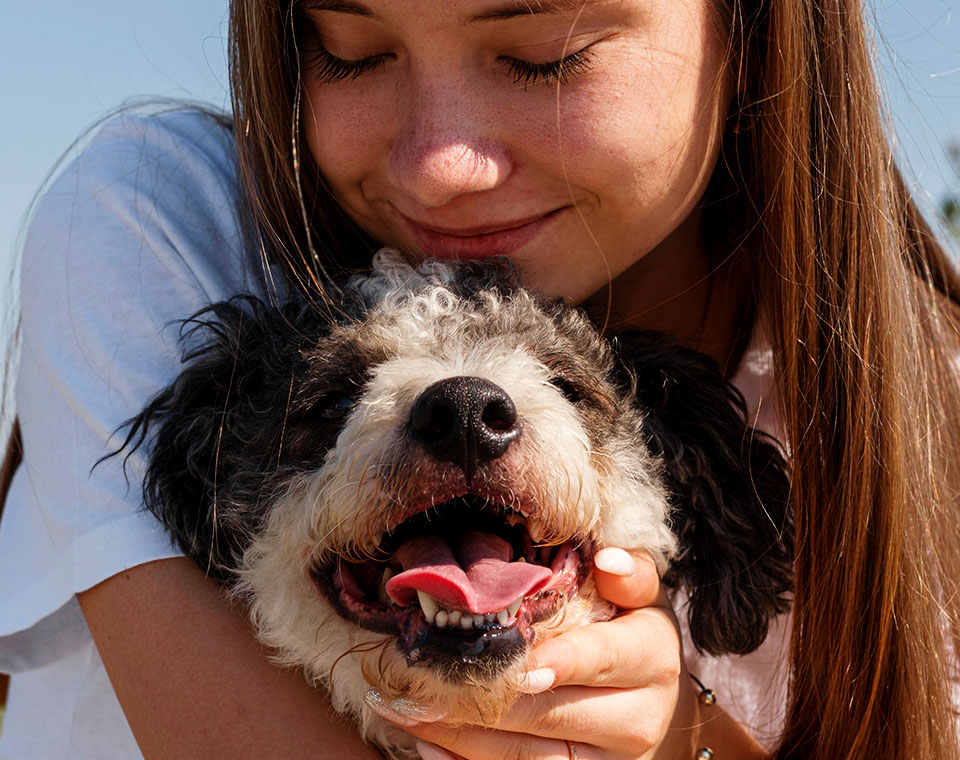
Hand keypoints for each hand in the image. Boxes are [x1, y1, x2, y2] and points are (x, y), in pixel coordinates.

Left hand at [374, 548, 700, 759]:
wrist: (647, 696)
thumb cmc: (627, 626)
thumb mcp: (639, 595)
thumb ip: (631, 573)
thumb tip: (609, 559)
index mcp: (653, 659)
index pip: (603, 658)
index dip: (561, 660)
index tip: (518, 663)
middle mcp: (638, 720)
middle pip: (551, 714)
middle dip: (483, 697)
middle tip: (420, 676)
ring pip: (526, 755)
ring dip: (459, 733)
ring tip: (404, 707)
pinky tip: (426, 742)